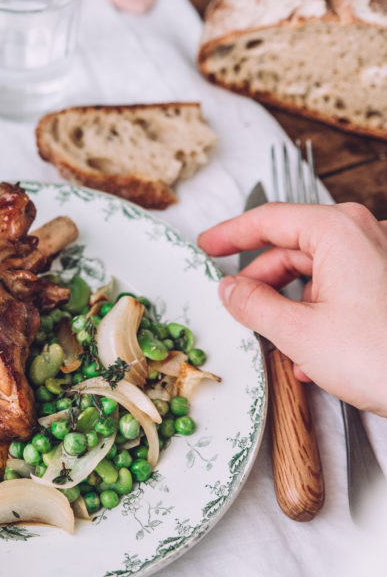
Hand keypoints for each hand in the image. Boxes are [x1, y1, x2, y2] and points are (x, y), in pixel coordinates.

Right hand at [198, 202, 386, 415]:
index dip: (231, 234)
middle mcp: (364, 234)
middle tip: (234, 303)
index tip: (206, 245)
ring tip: (275, 342)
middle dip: (262, 279)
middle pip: (294, 245)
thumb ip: (253, 305)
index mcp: (337, 230)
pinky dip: (319, 313)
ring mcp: (382, 259)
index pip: (269, 219)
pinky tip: (309, 354)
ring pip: (318, 270)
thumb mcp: (299, 333)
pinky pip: (343, 288)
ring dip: (291, 304)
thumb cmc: (381, 357)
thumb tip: (230, 289)